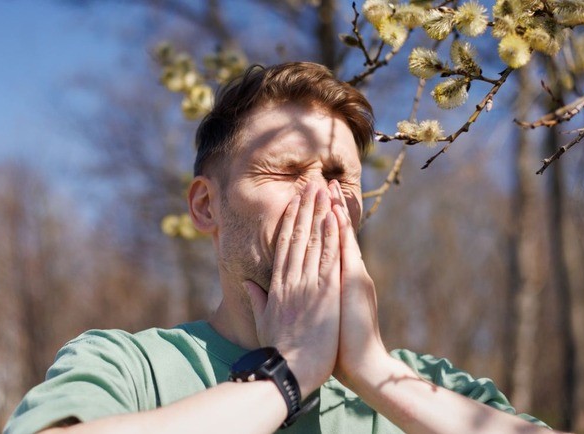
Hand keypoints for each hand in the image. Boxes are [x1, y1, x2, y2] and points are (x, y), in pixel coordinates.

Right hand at [245, 181, 340, 395]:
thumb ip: (257, 299)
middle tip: (311, 184)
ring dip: (319, 214)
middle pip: (298, 236)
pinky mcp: (325, 293)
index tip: (294, 203)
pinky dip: (331, 237)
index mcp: (277, 286)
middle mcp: (291, 280)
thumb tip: (248, 283)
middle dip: (305, 209)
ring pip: (313, 241)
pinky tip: (334, 217)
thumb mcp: (263, 322)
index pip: (284, 245)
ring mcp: (308, 285)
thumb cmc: (278, 351)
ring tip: (324, 191)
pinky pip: (329, 259)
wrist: (292, 371)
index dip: (290, 221)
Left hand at [328, 180, 389, 386]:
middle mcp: (347, 274)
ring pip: (341, 237)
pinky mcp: (354, 284)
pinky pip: (345, 252)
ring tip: (329, 186)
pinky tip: (336, 212)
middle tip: (323, 180)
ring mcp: (352, 277)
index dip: (320, 222)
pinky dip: (341, 232)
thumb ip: (316, 299)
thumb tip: (302, 289)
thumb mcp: (326, 317)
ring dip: (334, 210)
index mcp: (336, 281)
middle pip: (335, 234)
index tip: (312, 201)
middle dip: (327, 207)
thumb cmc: (340, 347)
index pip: (327, 244)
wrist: (362, 365)